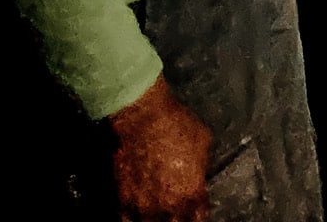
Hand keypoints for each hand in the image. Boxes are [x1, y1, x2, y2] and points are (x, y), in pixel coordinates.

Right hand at [110, 74, 212, 221]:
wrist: (143, 115)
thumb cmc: (176, 123)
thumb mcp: (203, 142)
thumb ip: (202, 168)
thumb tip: (199, 177)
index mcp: (192, 194)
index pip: (200, 221)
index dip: (197, 219)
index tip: (194, 215)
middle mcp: (169, 208)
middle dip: (178, 221)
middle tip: (175, 215)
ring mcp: (144, 208)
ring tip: (157, 215)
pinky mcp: (123, 202)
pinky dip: (133, 221)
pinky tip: (137, 217)